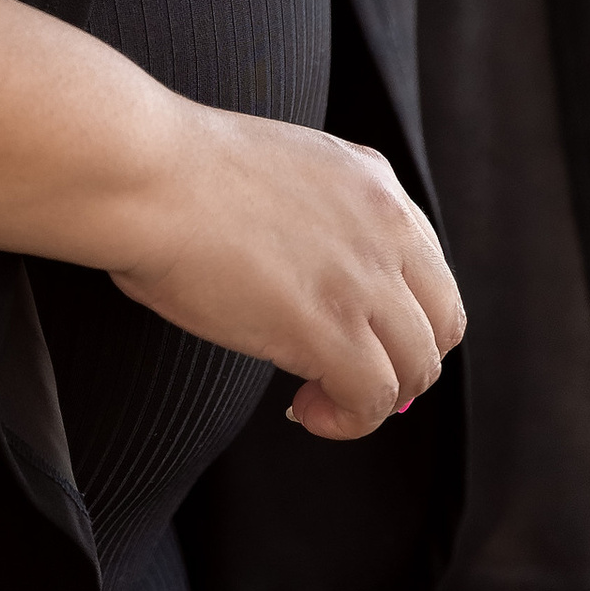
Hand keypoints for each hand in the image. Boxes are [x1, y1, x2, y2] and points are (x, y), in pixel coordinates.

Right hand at [106, 102, 467, 440]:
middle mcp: (386, 226)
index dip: (401, 317)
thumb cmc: (175, 173)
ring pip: (418, 367)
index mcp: (372, 180)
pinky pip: (374, 400)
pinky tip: (306, 409)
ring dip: (374, 396)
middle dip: (403, 361)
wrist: (147, 174)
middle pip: (442, 321)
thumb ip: (313, 215)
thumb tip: (302, 280)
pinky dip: (348, 420)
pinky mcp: (334, 330)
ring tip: (317, 397)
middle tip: (347, 377)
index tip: (360, 338)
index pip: (429, 267)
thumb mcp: (278, 170)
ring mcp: (365, 279)